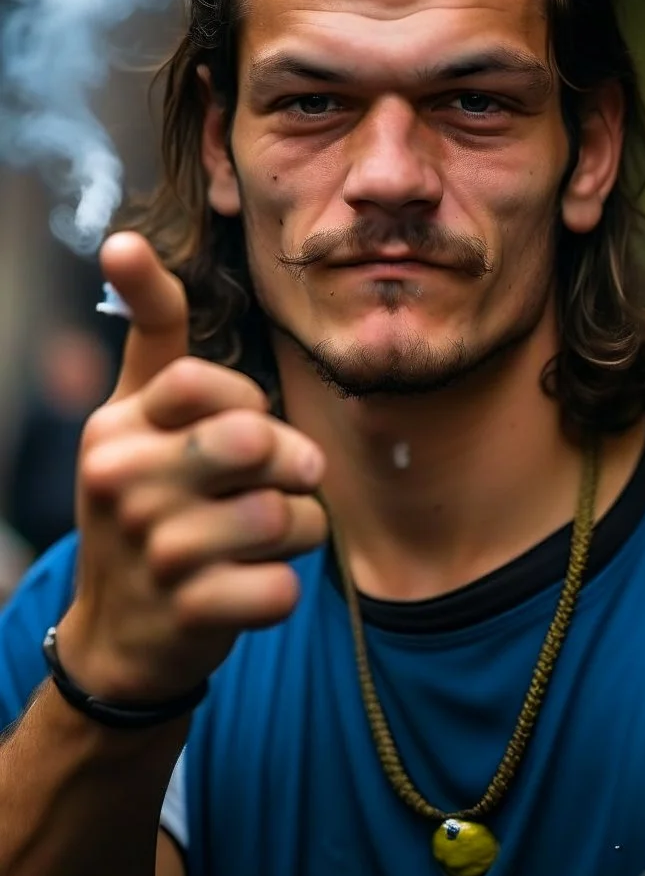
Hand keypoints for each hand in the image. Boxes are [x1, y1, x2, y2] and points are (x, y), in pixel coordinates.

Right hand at [57, 232, 327, 703]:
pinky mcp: (189, 615)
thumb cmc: (148, 505)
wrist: (121, 634)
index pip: (208, 382)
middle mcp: (124, 482)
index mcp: (116, 426)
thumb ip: (151, 333)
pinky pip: (285, 586)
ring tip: (263, 539)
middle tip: (283, 483)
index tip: (237, 426)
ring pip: (285, 516)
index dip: (249, 404)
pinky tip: (249, 587)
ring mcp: (153, 552)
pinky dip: (283, 588)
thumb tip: (123, 241)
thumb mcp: (134, 417)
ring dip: (298, 530)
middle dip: (293, 464)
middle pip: (257, 442)